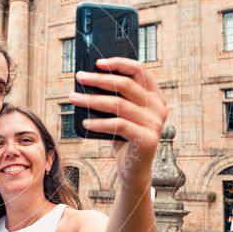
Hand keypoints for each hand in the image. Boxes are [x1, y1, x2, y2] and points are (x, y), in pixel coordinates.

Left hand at [69, 58, 167, 184]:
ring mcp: (154, 123)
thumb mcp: (121, 114)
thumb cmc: (123, 138)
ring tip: (74, 98)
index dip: (118, 63)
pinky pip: (118, 125)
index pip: (139, 70)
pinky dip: (99, 122)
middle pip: (126, 84)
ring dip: (92, 100)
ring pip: (118, 104)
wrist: (133, 169)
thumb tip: (89, 78)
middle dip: (99, 79)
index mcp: (155, 95)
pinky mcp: (147, 139)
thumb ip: (115, 96)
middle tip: (79, 77)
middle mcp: (158, 107)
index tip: (97, 62)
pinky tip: (85, 122)